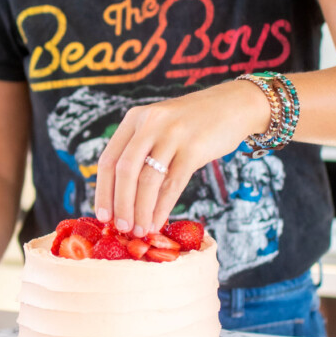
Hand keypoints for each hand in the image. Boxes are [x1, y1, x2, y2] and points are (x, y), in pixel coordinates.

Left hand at [93, 79, 268, 236]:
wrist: (233, 106)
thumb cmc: (193, 123)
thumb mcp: (160, 128)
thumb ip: (141, 152)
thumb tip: (122, 198)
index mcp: (134, 118)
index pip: (109, 159)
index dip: (103, 191)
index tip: (102, 216)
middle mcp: (150, 123)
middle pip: (125, 171)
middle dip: (121, 204)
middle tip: (122, 228)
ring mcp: (173, 134)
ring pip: (148, 180)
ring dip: (141, 211)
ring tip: (140, 230)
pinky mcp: (194, 147)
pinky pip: (173, 184)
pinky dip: (162, 208)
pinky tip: (158, 222)